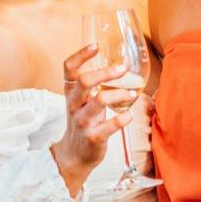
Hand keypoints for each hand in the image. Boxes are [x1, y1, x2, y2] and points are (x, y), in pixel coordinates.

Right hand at [50, 44, 132, 196]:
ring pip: (99, 101)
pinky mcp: (93, 138)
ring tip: (132, 94)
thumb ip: (90, 86)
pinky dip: (121, 119)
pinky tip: (129, 115)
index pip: (69, 69)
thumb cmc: (82, 122)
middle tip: (123, 68)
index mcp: (71, 94)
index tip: (95, 46)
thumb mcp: (80, 102)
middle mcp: (75, 105)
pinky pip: (108, 126)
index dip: (80, 55)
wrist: (74, 155)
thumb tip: (114, 65)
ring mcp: (83, 122)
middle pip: (84, 81)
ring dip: (119, 95)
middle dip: (105, 73)